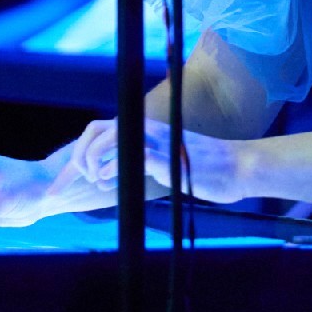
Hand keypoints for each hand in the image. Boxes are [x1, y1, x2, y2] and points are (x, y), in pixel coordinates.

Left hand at [69, 117, 252, 204]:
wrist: (239, 167)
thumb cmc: (208, 170)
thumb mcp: (170, 164)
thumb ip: (148, 163)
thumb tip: (122, 174)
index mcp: (148, 131)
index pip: (103, 131)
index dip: (82, 151)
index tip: (72, 176)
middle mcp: (149, 130)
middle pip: (97, 130)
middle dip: (76, 156)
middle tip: (72, 181)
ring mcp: (156, 141)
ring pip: (108, 138)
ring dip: (92, 160)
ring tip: (94, 180)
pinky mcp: (166, 157)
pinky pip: (132, 156)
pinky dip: (113, 167)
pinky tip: (108, 180)